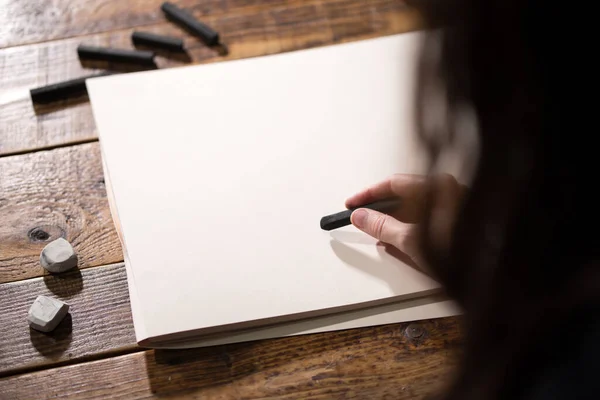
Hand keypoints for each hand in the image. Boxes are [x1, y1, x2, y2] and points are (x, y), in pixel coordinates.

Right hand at [346, 173, 464, 269]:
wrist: (494, 269)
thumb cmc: (462, 252)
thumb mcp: (412, 240)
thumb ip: (383, 227)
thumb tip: (361, 217)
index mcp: (436, 186)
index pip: (392, 184)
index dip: (368, 195)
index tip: (352, 205)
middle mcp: (448, 188)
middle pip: (404, 193)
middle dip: (381, 209)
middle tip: (363, 221)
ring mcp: (456, 201)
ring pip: (416, 204)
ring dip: (396, 219)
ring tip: (381, 237)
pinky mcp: (461, 216)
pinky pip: (429, 213)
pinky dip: (412, 224)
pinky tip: (404, 240)